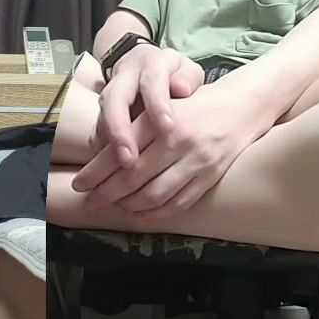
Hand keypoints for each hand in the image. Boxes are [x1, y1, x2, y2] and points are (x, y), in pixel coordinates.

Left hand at [75, 81, 270, 216]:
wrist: (241, 105)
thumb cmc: (191, 106)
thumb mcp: (159, 108)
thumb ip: (133, 129)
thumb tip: (96, 156)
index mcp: (158, 120)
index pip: (119, 151)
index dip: (95, 172)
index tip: (78, 184)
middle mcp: (177, 140)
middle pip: (133, 177)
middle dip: (106, 193)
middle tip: (90, 201)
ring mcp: (196, 160)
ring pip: (154, 194)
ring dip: (129, 206)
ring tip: (114, 207)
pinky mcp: (210, 177)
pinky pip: (178, 203)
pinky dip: (155, 213)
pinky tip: (141, 213)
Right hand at [96, 45, 203, 165]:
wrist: (145, 67)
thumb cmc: (174, 75)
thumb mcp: (187, 71)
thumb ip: (187, 78)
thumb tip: (182, 89)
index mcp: (150, 64)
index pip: (151, 82)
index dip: (157, 105)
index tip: (167, 129)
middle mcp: (124, 78)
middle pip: (113, 100)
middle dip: (119, 130)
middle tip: (129, 159)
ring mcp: (108, 95)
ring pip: (101, 118)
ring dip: (108, 145)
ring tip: (118, 170)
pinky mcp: (102, 113)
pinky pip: (98, 132)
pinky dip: (103, 152)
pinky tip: (110, 172)